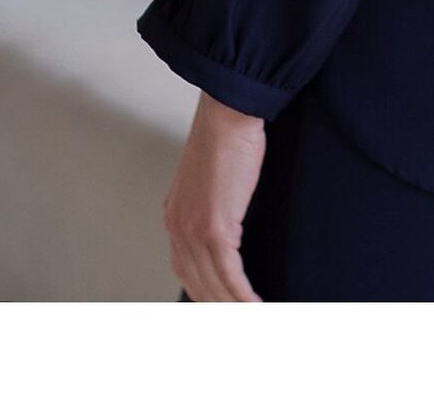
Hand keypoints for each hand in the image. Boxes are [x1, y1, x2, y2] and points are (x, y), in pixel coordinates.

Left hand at [163, 92, 266, 300]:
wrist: (228, 112)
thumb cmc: (227, 135)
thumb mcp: (211, 176)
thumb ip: (213, 203)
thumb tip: (232, 221)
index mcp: (175, 216)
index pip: (186, 271)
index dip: (205, 294)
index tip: (223, 307)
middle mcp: (178, 228)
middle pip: (198, 285)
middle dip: (220, 308)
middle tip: (243, 320)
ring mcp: (194, 230)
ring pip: (214, 285)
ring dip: (235, 307)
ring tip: (257, 317)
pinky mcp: (216, 228)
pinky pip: (230, 275)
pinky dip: (244, 295)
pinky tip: (258, 305)